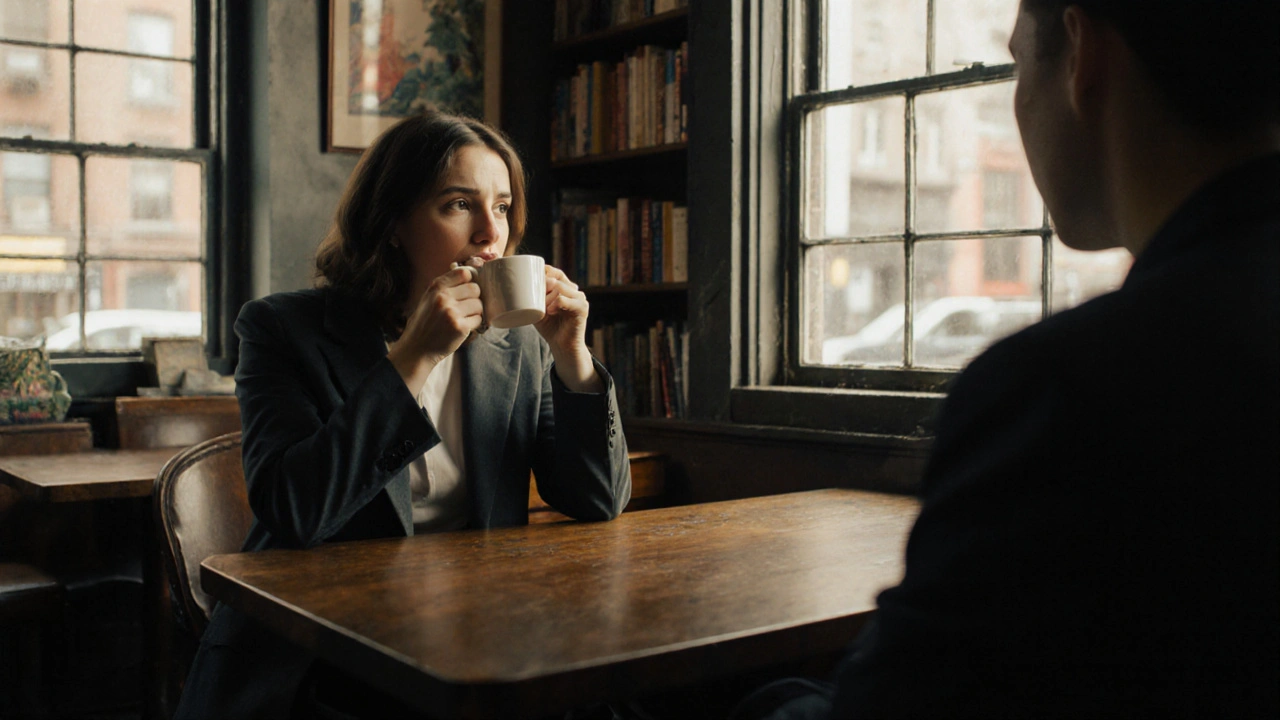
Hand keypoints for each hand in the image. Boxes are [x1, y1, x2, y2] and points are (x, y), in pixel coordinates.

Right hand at [387, 266, 481, 395]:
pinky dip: (474, 324)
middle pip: (475, 288)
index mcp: (436, 287)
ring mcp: (452, 312)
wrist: (417, 349)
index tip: (467, 289)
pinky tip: (462, 327)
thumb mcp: (428, 299)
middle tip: (466, 307)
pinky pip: (479, 319)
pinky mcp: (460, 327)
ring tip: (463, 318)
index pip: (464, 273)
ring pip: (479, 304)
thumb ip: (445, 287)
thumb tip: (469, 275)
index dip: (469, 280)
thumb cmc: (424, 324)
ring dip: (475, 312)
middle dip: (474, 298)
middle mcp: (443, 297)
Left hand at [535, 264, 602, 391]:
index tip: (530, 280)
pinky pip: (568, 300)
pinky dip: (557, 303)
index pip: (555, 272)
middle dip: (543, 285)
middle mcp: (573, 291)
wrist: (562, 346)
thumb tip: (510, 289)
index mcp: (564, 288)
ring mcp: (579, 299)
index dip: (543, 273)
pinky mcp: (582, 309)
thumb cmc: (550, 327)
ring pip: (561, 287)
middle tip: (535, 297)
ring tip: (543, 308)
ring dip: (548, 296)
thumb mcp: (537, 310)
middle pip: (557, 278)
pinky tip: (550, 310)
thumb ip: (531, 298)